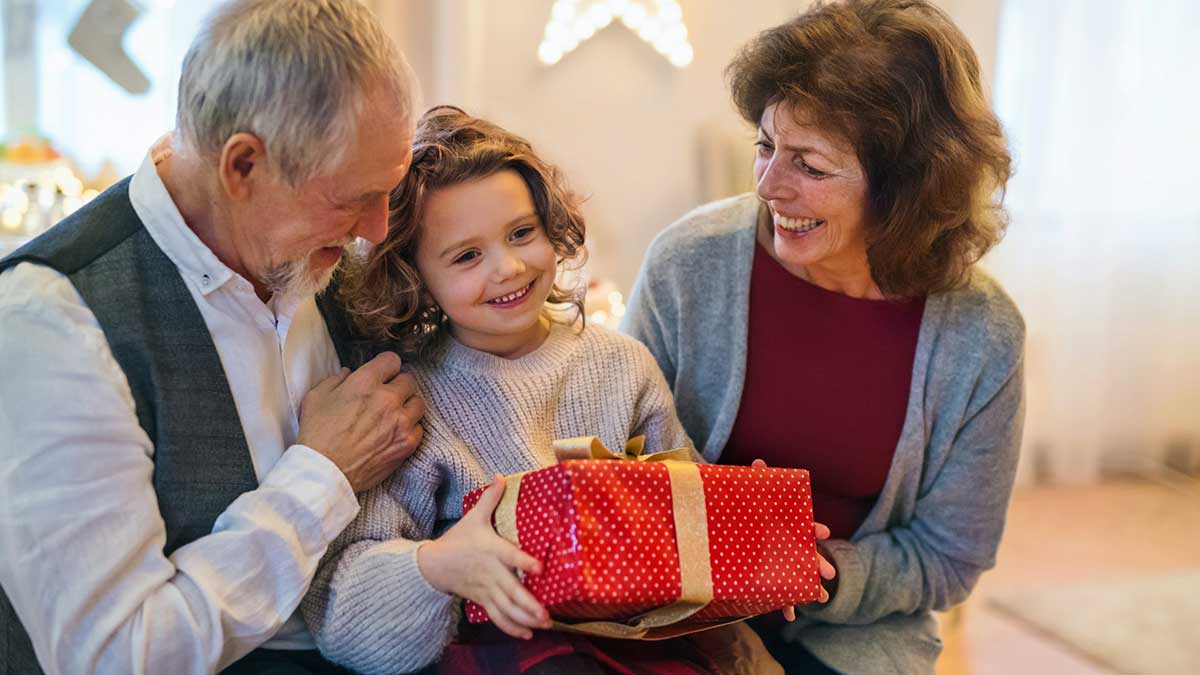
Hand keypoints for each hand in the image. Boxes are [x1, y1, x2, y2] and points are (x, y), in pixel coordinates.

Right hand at [298, 352, 424, 492]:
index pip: (392, 360)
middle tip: (386, 397)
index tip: (382, 375)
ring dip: (407, 406)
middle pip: (409, 380)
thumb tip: (349, 372)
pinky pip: (419, 428)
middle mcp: (387, 399)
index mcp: (365, 383)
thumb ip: (336, 379)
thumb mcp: (316, 397)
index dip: (386, 367)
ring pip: (418, 403)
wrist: (325, 472)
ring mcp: (401, 422)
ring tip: (394, 415)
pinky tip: (396, 433)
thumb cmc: (317, 435)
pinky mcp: (407, 444)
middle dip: (397, 386)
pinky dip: (410, 429)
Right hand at [418, 475, 550, 638]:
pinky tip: (527, 634)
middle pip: (511, 591)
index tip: (540, 569)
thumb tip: (500, 476)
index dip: (524, 563)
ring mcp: (486, 589)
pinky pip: (497, 617)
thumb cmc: (459, 539)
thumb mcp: (474, 517)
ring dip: (525, 619)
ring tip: (543, 625)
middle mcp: (491, 573)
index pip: (509, 556)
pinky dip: (512, 628)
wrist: (434, 565)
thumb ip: (490, 498)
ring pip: (506, 608)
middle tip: (547, 614)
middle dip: (530, 605)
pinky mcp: (483, 600)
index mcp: (491, 550)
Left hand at [752, 458, 837, 620]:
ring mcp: (783, 564)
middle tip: (829, 573)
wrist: (732, 527)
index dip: (813, 529)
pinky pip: (782, 595)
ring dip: (810, 588)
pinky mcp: (772, 579)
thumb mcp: (750, 495)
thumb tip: (758, 462)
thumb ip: (757, 480)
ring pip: (800, 578)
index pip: (804, 526)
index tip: (823, 534)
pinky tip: (790, 616)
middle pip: (808, 554)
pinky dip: (786, 605)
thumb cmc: (746, 510)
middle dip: (819, 563)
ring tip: (820, 597)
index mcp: (788, 525)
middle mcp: (790, 545)